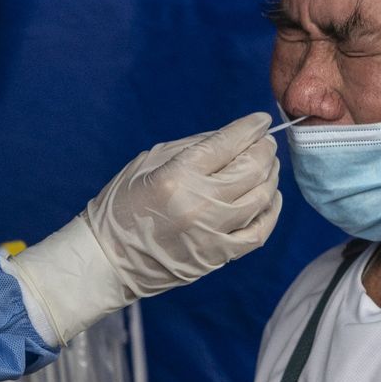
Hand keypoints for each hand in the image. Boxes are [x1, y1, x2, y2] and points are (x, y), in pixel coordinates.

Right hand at [9, 113, 280, 343]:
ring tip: (268, 166)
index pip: (228, 144)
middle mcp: (199, 204)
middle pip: (251, 169)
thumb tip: (230, 137)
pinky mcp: (218, 256)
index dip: (250, 128)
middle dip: (264, 149)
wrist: (108, 260)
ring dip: (270, 176)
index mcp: (177, 176)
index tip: (260, 121)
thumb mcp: (146, 164)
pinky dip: (271, 212)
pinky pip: (259, 232)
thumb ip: (190, 148)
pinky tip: (270, 197)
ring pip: (261, 197)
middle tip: (265, 143)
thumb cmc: (121, 207)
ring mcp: (212, 233)